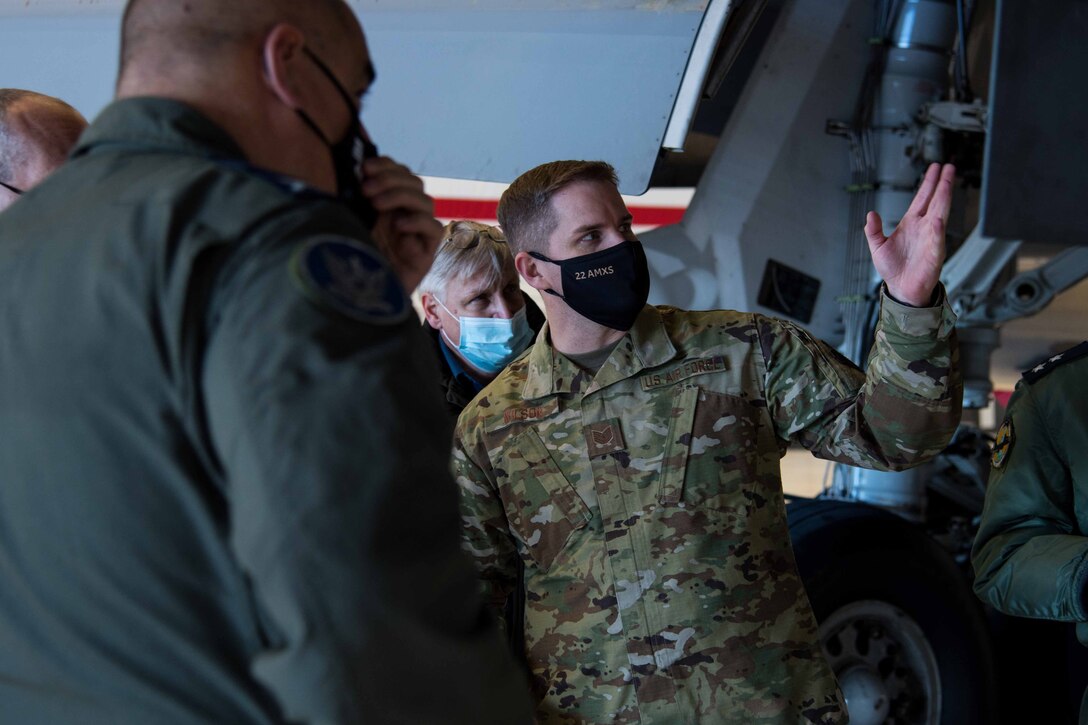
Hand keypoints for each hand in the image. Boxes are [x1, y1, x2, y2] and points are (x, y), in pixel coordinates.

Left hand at [362, 155, 441, 292]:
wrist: (358, 304)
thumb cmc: (349, 266)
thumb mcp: (346, 225)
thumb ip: (352, 202)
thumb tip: (351, 171)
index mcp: (386, 206)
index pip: (397, 173)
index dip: (386, 166)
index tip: (364, 168)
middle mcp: (403, 217)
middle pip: (413, 183)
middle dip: (390, 180)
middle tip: (367, 190)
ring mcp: (416, 235)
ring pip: (425, 201)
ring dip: (401, 196)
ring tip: (376, 206)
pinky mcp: (425, 254)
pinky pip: (433, 229)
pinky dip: (417, 222)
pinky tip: (398, 227)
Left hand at [865, 163, 955, 306]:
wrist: (901, 289)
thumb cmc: (893, 269)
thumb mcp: (877, 246)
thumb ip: (873, 230)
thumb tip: (870, 214)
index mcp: (911, 223)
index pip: (922, 198)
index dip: (929, 183)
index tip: (935, 168)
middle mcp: (924, 227)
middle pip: (936, 200)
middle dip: (942, 183)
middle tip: (949, 166)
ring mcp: (932, 238)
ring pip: (941, 212)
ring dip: (945, 197)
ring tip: (949, 181)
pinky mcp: (935, 252)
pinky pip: (937, 238)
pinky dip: (938, 228)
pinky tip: (939, 218)